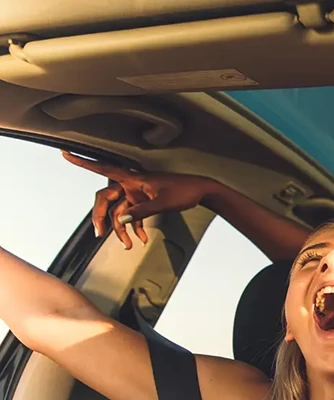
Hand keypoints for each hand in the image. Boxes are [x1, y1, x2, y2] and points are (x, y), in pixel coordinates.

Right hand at [63, 152, 223, 248]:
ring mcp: (137, 194)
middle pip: (106, 199)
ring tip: (128, 245)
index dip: (84, 163)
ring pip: (119, 211)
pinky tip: (140, 240)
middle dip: (101, 217)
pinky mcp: (145, 202)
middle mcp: (131, 185)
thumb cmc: (184, 191)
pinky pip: (133, 216)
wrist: (202, 191)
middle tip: (99, 233)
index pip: (104, 169)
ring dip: (121, 229)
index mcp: (134, 178)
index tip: (65, 154)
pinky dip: (136, 227)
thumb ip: (142, 211)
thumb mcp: (163, 203)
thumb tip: (122, 219)